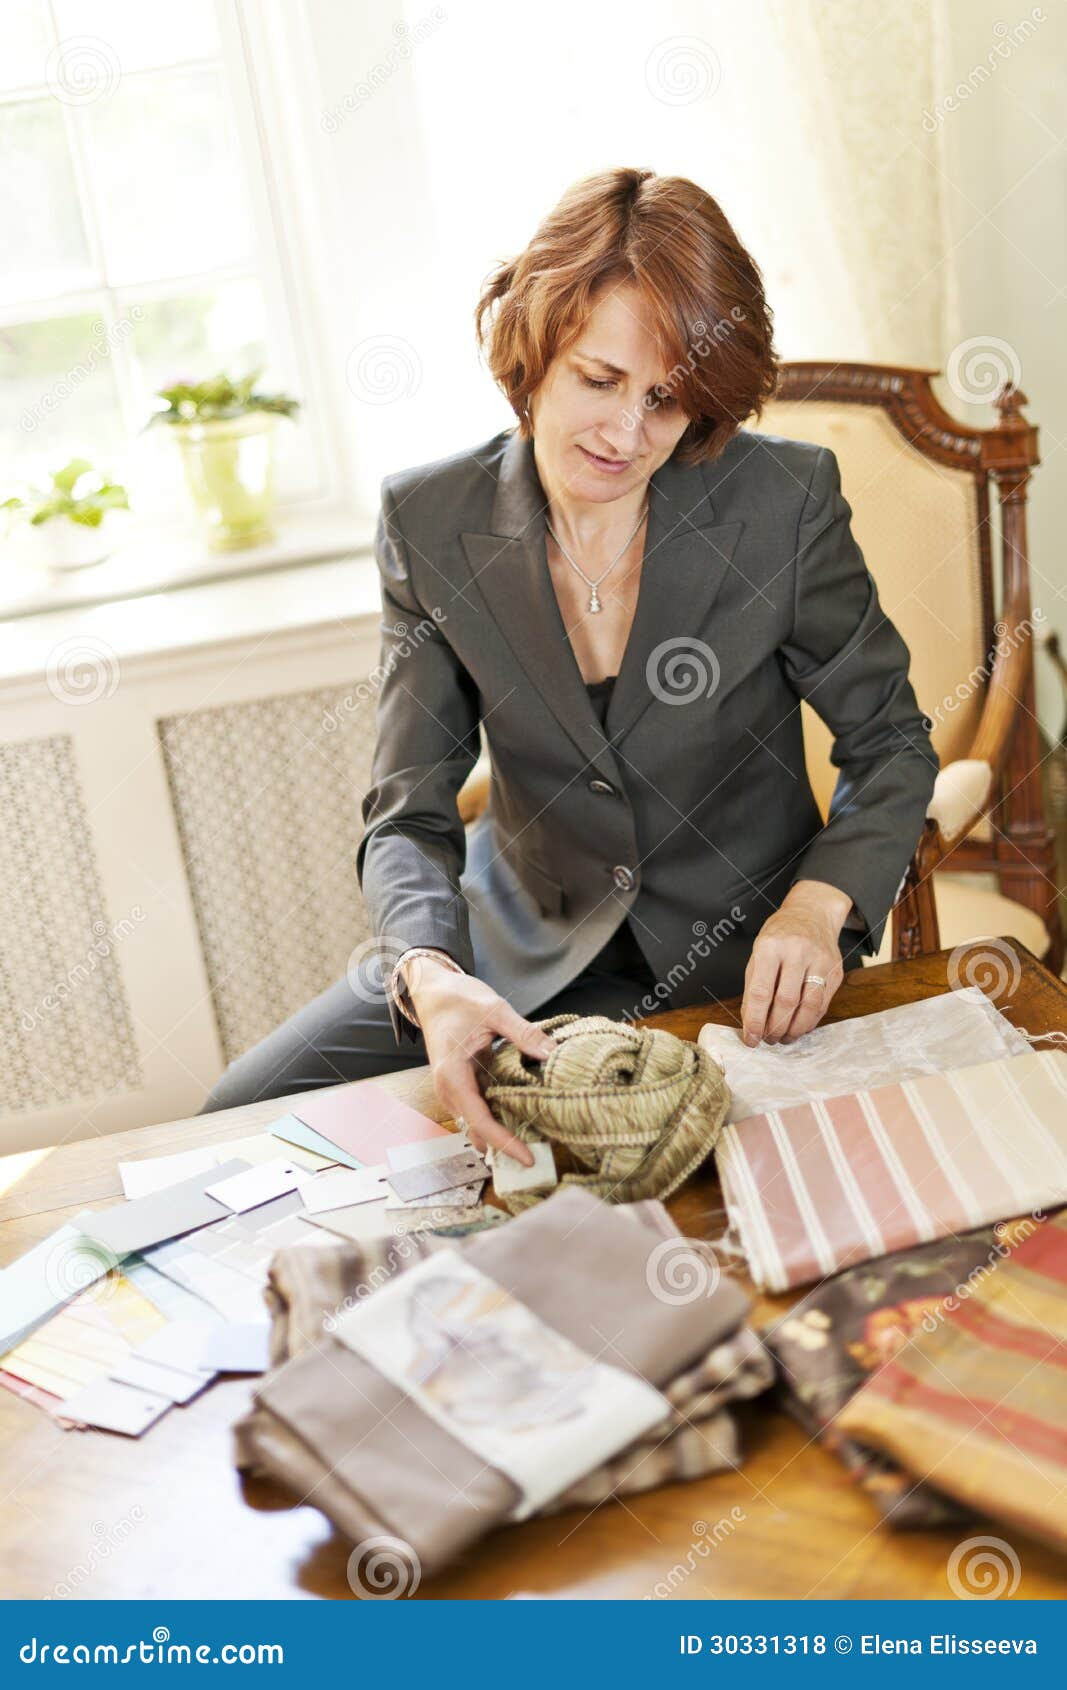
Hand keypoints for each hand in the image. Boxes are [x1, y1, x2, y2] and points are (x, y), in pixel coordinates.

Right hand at [403, 956, 551, 1164]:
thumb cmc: (458, 999)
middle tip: (541, 1154)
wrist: (433, 991)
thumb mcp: (494, 1010)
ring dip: (501, 1133)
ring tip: (536, 1141)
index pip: (479, 1121)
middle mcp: (448, 1089)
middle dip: (505, 1145)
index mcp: (452, 1075)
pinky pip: (478, 1109)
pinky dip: (497, 1118)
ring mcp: (452, 1089)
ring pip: (476, 1123)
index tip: (528, 1157)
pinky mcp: (459, 1084)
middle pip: (477, 1130)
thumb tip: (552, 1053)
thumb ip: (524, 1033)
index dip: (504, 1142)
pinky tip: (521, 1118)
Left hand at [740, 879, 850, 1046]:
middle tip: (768, 1040)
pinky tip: (799, 1026)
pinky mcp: (836, 971)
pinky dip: (809, 1021)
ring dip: (795, 1030)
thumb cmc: (779, 937)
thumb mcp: (758, 954)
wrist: (812, 914)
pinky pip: (823, 1004)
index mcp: (770, 947)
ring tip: (783, 1038)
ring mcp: (820, 961)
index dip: (755, 1021)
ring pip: (809, 1007)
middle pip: (786, 1002)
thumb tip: (751, 1023)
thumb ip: (753, 988)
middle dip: (775, 1028)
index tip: (750, 1039)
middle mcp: (797, 952)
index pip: (761, 992)